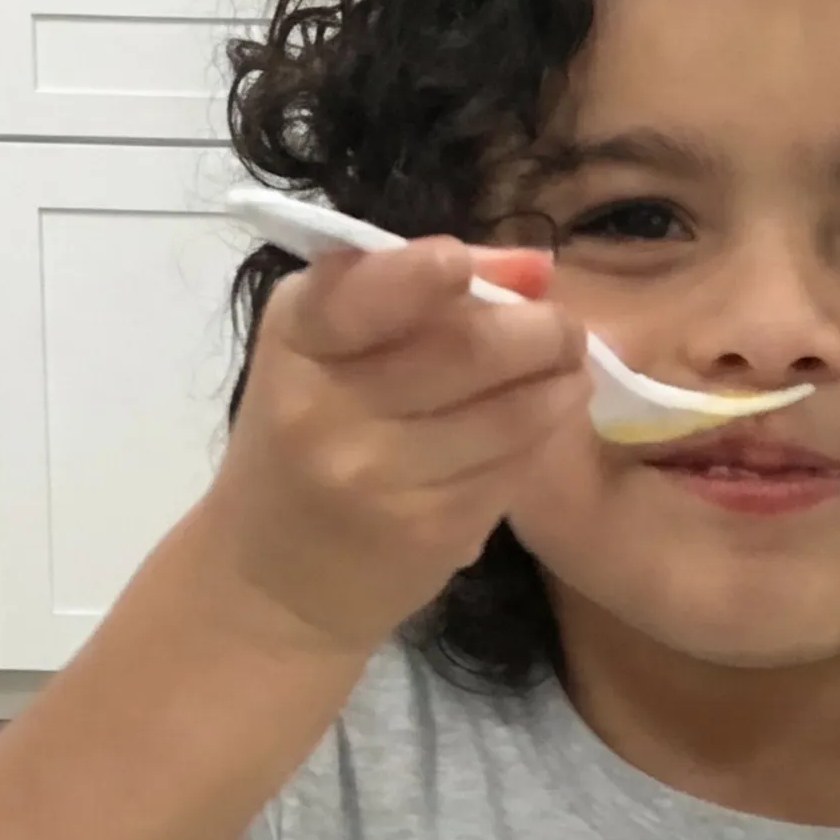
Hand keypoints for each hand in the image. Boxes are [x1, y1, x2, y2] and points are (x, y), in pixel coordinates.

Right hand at [190, 237, 588, 654]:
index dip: (420, 273)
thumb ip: (412, 290)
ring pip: (510, 413)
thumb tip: (533, 266)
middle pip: (467, 349)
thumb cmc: (305, 435)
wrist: (272, 578)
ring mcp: (378, 478)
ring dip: (561, 383)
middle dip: (541, 329)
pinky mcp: (428, 532)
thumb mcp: (324, 346)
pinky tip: (537, 426)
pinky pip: (512, 466)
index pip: (361, 295)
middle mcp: (326, 410)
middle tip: (562, 328)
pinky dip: (540, 439)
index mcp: (297, 340)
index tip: (461, 262)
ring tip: (568, 370)